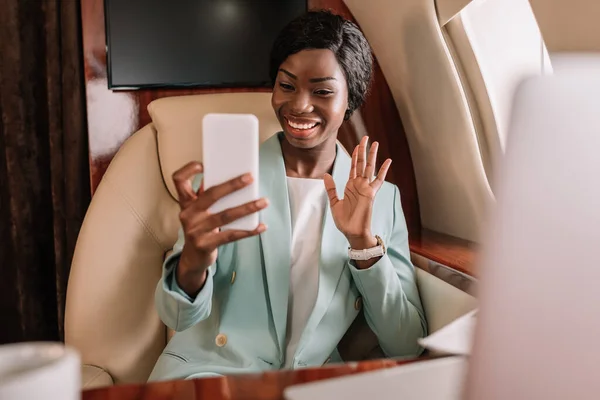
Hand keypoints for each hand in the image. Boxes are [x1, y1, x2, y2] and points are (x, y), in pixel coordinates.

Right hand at [173, 161, 267, 295]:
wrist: (193, 258)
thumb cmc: (201, 228)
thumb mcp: (199, 211)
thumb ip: (208, 196)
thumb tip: (230, 178)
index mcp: (185, 202)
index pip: (178, 179)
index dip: (189, 169)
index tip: (204, 164)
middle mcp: (187, 214)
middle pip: (210, 194)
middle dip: (232, 185)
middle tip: (250, 178)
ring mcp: (195, 230)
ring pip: (225, 215)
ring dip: (247, 208)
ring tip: (264, 202)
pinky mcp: (205, 244)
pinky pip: (231, 235)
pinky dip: (248, 230)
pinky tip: (261, 226)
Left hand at [324, 136, 390, 249]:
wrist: (352, 232)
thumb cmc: (344, 221)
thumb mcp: (334, 202)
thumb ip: (331, 188)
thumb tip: (326, 175)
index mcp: (351, 186)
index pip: (353, 167)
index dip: (355, 156)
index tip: (357, 145)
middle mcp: (359, 185)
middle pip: (362, 163)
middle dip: (363, 150)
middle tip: (366, 137)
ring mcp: (366, 188)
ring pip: (369, 167)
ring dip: (372, 155)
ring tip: (375, 143)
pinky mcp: (371, 193)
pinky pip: (378, 180)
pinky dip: (383, 170)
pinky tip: (387, 160)